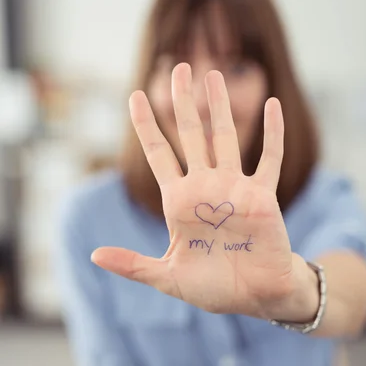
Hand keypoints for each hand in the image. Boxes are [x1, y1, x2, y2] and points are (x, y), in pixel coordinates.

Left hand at [92, 63, 300, 317]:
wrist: (254, 297)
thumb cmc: (213, 288)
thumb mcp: (167, 277)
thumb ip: (133, 264)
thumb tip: (93, 256)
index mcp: (180, 202)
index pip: (159, 155)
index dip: (147, 127)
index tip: (134, 97)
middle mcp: (206, 188)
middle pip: (191, 136)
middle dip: (183, 103)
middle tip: (178, 68)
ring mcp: (235, 189)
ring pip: (226, 138)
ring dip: (220, 107)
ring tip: (213, 74)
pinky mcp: (263, 196)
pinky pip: (268, 160)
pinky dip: (272, 134)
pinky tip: (272, 105)